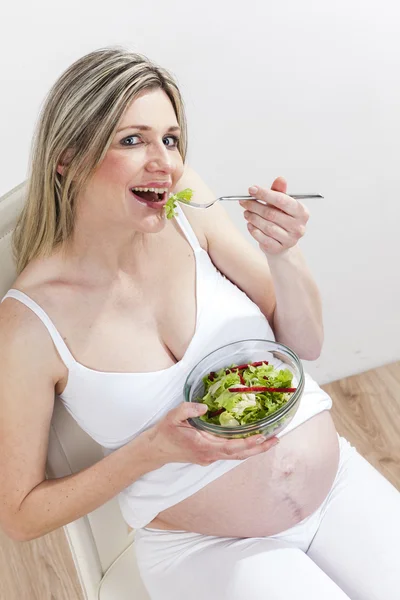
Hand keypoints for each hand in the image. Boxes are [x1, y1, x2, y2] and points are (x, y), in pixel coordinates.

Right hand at [146, 402, 278, 467]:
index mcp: (203, 446)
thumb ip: (187, 410)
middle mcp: (209, 455)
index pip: (231, 446)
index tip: (262, 436)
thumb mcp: (172, 417)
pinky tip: (251, 439)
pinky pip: (230, 453)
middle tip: (276, 439)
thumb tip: (203, 407)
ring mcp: (209, 457)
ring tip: (270, 439)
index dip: (248, 443)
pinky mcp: (208, 455)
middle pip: (239, 454)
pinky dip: (243, 447)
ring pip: (236, 455)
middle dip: (259, 448)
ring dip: (253, 449)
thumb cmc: (164, 433)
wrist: (155, 450)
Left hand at [240, 177, 309, 255]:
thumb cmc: (282, 220)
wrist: (283, 244)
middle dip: (255, 206)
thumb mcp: (282, 204)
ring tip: (246, 213)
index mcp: (302, 212)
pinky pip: (262, 238)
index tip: (251, 189)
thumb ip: (279, 192)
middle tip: (244, 201)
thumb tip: (280, 179)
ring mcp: (290, 239)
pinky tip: (250, 224)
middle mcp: (298, 226)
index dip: (265, 194)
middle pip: (272, 213)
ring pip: (266, 226)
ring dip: (253, 218)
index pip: (282, 200)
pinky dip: (253, 230)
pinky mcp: (279, 249)